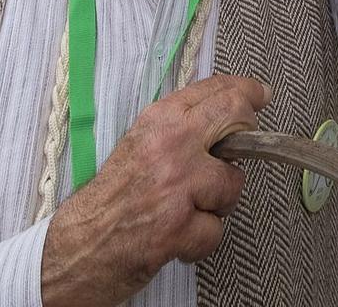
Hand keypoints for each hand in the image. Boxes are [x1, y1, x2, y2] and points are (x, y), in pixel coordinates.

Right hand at [41, 73, 267, 306]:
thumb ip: (179, 126)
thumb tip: (225, 112)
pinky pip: (216, 230)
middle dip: (248, 131)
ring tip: (190, 209)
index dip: (245, 91)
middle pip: (235, 116)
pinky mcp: (178, 227)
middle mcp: (170, 145)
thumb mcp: (141, 143)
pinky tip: (180, 238)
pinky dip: (202, 240)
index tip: (259, 94)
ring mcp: (176, 186)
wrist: (78, 247)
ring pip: (233, 183)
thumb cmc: (110, 198)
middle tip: (246, 143)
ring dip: (218, 202)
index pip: (215, 90)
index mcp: (159, 120)